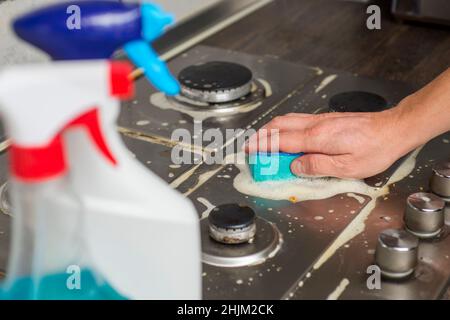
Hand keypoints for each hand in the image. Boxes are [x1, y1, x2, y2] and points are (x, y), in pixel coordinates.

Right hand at [245, 107, 416, 178]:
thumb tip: (295, 166)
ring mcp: (321, 120)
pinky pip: (297, 119)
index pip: (281, 141)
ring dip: (270, 129)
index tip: (249, 151)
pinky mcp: (327, 119)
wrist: (393, 129)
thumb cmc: (375, 149)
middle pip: (279, 125)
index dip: (262, 146)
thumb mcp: (347, 167)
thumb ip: (317, 166)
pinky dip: (283, 126)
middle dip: (261, 135)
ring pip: (287, 120)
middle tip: (250, 147)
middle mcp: (316, 125)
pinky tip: (285, 133)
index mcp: (317, 138)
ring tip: (262, 140)